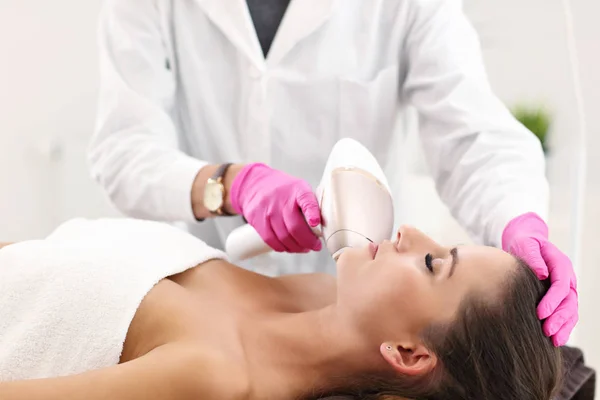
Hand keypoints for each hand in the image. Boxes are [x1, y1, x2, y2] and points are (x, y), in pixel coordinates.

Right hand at [229, 163, 321, 252]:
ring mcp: (268, 211)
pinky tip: (289, 248)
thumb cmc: (285, 190)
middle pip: (295, 227)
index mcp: (297, 190)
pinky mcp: (257, 221)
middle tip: (316, 246)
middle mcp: (282, 200)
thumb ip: (311, 204)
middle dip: (309, 242)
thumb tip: (327, 224)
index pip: (306, 201)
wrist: (256, 184)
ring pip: (284, 238)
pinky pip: (271, 240)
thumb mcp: (300, 188)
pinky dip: (282, 248)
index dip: (312, 213)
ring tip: (304, 248)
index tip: (315, 223)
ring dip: (297, 248)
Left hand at [502, 212, 577, 345]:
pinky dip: (563, 327)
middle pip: (570, 301)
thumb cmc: (525, 244)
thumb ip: (533, 257)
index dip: (553, 301)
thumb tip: (541, 274)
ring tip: (554, 340)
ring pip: (571, 310)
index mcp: (561, 265)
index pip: (561, 286)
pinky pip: (566, 314)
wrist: (526, 243)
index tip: (539, 313)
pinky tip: (556, 339)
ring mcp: (566, 289)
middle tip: (546, 331)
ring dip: (564, 326)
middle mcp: (567, 278)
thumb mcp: (526, 244)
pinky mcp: (560, 297)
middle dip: (560, 318)